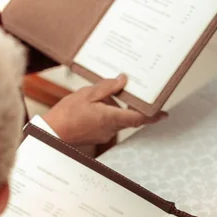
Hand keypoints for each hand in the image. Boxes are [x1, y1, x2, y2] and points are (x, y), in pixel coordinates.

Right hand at [43, 74, 166, 144]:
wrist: (52, 133)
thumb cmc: (66, 115)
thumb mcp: (87, 94)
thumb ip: (107, 88)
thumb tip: (123, 81)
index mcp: (110, 118)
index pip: (138, 118)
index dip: (153, 116)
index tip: (163, 114)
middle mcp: (110, 129)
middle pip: (127, 115)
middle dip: (122, 103)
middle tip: (115, 92)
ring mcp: (104, 134)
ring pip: (116, 118)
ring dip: (109, 107)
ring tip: (91, 99)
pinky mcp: (98, 136)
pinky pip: (106, 122)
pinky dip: (102, 113)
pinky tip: (88, 107)